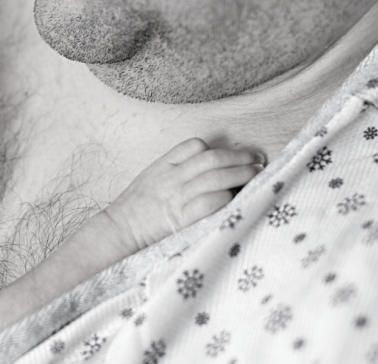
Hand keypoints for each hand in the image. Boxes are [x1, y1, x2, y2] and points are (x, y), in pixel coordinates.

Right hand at [104, 138, 264, 251]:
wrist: (119, 231)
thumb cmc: (134, 209)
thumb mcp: (150, 179)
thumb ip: (173, 171)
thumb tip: (205, 170)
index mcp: (162, 165)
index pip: (194, 146)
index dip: (216, 148)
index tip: (230, 155)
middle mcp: (171, 177)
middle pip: (212, 159)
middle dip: (239, 157)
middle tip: (258, 159)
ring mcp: (176, 197)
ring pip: (216, 177)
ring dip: (241, 174)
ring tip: (257, 174)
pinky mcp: (181, 218)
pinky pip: (209, 202)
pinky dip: (226, 197)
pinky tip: (237, 198)